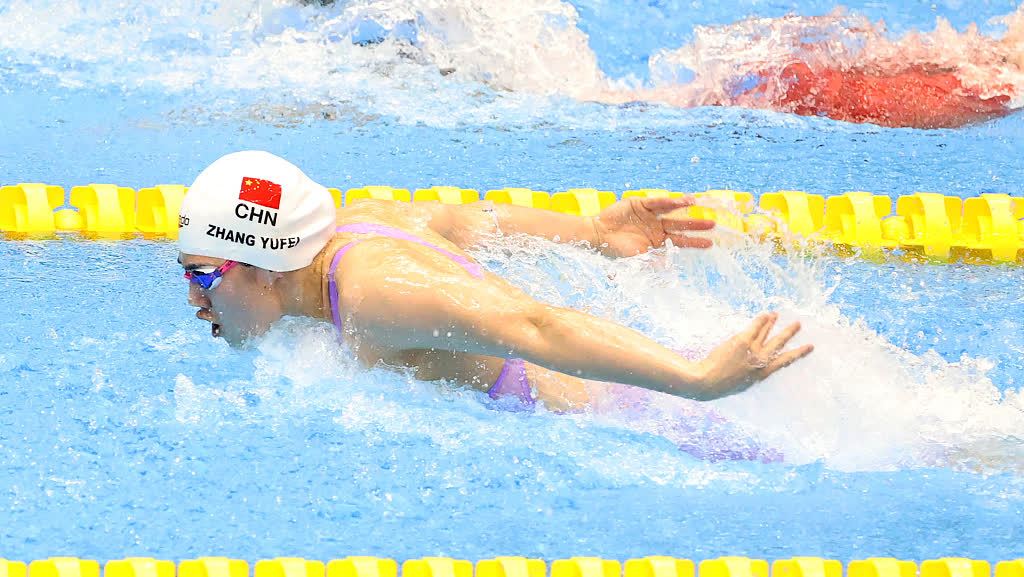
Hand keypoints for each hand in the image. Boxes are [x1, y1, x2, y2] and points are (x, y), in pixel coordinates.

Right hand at [593, 196, 715, 256]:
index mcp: (656, 242)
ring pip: (671, 212)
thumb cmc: (614, 251)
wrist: (596, 236)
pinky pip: (658, 203)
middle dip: (696, 226)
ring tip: (698, 205)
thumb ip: (652, 261)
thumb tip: (669, 266)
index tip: (710, 244)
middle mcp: (655, 228)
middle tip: (713, 224)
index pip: (680, 242)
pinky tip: (682, 201)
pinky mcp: (640, 204)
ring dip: (684, 209)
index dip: (695, 242)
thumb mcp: (636, 259)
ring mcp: (649, 215)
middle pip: (680, 226)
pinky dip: (670, 202)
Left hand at [692, 313, 812, 399]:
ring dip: (773, 322)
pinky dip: (761, 320)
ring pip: (766, 333)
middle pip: (779, 343)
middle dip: (789, 333)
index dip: (798, 353)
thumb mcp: (742, 384)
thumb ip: (751, 374)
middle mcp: (760, 361)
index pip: (784, 361)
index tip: (809, 347)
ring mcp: (752, 350)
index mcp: (762, 374)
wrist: (707, 381)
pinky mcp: (742, 341)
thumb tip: (755, 370)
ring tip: (777, 315)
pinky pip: (754, 327)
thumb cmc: (721, 385)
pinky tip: (766, 314)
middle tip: (798, 324)